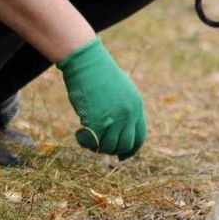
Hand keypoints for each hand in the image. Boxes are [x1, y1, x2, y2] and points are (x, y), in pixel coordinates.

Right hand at [57, 37, 146, 159]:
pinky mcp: (98, 121)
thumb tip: (119, 131)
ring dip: (97, 146)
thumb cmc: (100, 74)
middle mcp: (129, 114)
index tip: (122, 157)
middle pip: (125, 145)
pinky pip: (93, 143)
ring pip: (109, 147)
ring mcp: (115, 119)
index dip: (131, 150)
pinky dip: (84, 141)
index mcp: (137, 105)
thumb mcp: (121, 91)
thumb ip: (124, 109)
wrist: (88, 62)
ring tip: (88, 136)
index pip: (139, 137)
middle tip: (99, 145)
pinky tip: (78, 133)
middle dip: (112, 150)